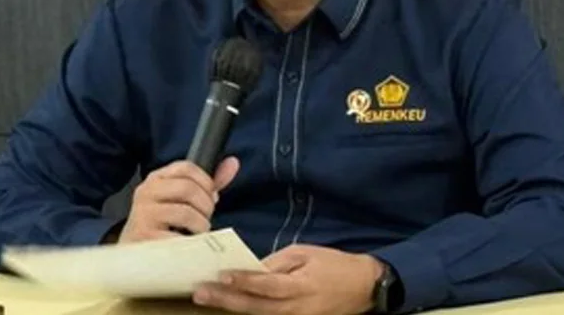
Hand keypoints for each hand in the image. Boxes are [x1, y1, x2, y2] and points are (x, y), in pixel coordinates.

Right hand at [117, 157, 238, 242]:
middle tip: (205, 219)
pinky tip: (190, 247)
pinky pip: (179, 239)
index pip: (186, 167)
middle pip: (188, 188)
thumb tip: (233, 163)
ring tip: (198, 233)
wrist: (133, 256)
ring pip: (186, 213)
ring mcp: (143, 215)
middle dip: (206, 206)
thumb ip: (208, 183)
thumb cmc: (162, 225)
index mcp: (156, 179)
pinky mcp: (145, 238)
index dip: (206, 182)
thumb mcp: (181, 200)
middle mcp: (146, 192)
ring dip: (201, 226)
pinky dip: (192, 244)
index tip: (210, 197)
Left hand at [192, 244, 384, 314]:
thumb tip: (252, 268)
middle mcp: (295, 310)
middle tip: (200, 292)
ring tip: (207, 298)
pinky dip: (248, 312)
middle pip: (255, 307)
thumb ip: (278, 262)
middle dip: (226, 299)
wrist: (363, 288)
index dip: (243, 281)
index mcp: (300, 287)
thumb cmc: (333, 265)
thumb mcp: (306, 254)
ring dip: (232, 307)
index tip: (221, 275)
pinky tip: (230, 305)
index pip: (267, 285)